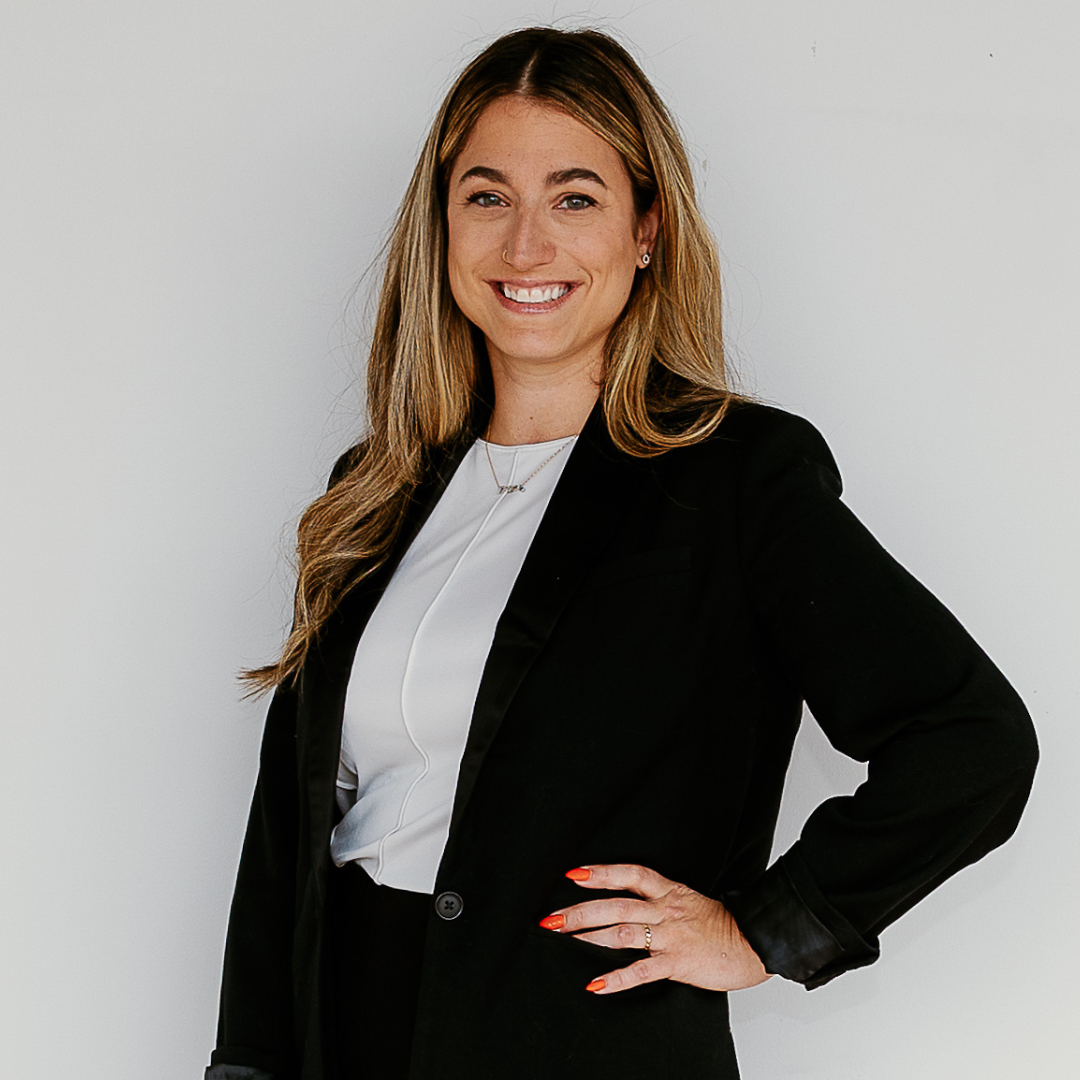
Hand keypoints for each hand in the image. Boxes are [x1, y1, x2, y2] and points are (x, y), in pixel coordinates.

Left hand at [539, 863, 771, 994]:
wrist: (755, 942)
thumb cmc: (723, 925)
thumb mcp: (690, 901)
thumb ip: (662, 902)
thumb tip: (632, 905)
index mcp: (670, 892)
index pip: (631, 874)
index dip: (602, 872)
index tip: (574, 874)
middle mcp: (667, 910)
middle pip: (616, 905)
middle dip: (580, 911)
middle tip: (552, 918)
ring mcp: (671, 936)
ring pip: (623, 932)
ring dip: (589, 938)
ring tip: (564, 941)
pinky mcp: (677, 963)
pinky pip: (641, 971)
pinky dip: (616, 978)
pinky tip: (595, 983)